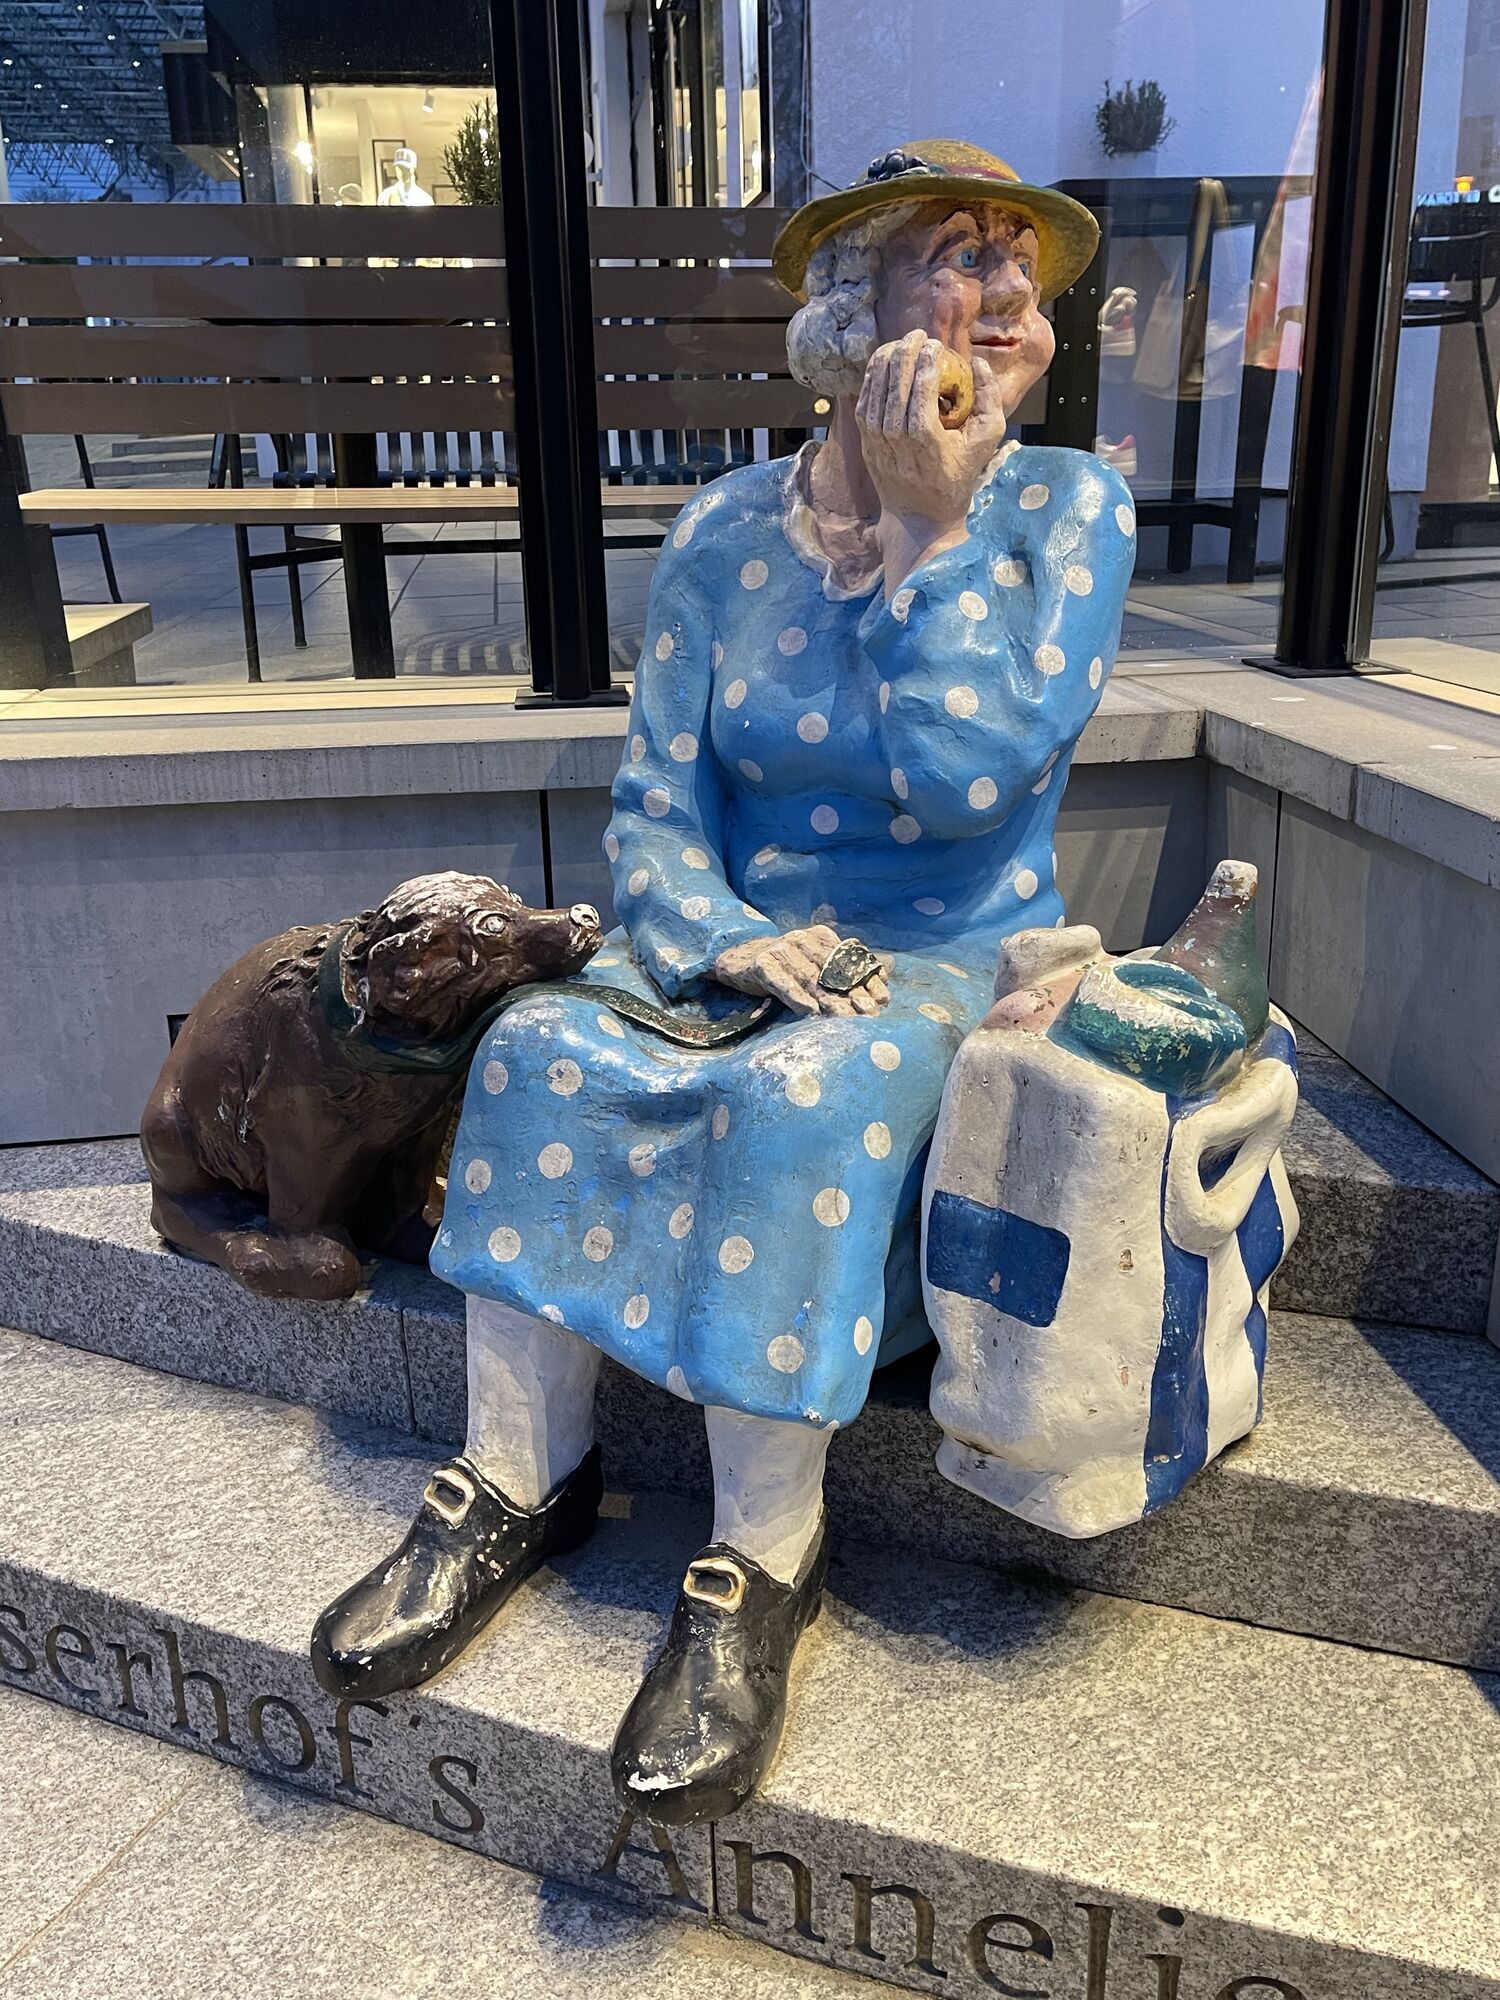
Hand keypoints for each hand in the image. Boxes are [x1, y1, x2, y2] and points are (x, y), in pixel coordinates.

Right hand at [714, 926, 890, 1018]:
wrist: (737, 960)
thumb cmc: (782, 968)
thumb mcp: (813, 965)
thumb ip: (842, 972)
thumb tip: (883, 985)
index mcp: (820, 937)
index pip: (850, 959)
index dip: (868, 979)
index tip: (883, 999)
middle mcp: (802, 939)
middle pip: (832, 971)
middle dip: (853, 994)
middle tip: (869, 1014)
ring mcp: (781, 949)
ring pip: (810, 979)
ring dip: (829, 1001)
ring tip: (845, 1018)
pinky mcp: (762, 963)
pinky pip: (782, 983)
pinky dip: (797, 998)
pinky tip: (810, 1012)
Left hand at [856, 332, 1007, 567]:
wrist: (919, 518)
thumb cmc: (958, 477)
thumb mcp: (986, 441)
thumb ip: (989, 399)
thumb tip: (977, 363)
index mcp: (925, 439)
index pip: (921, 389)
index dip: (925, 361)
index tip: (934, 345)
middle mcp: (896, 440)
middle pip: (895, 385)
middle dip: (905, 353)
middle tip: (916, 335)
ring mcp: (876, 442)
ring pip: (875, 391)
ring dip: (885, 361)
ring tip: (898, 343)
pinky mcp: (865, 444)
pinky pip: (863, 403)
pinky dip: (871, 380)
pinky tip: (881, 363)